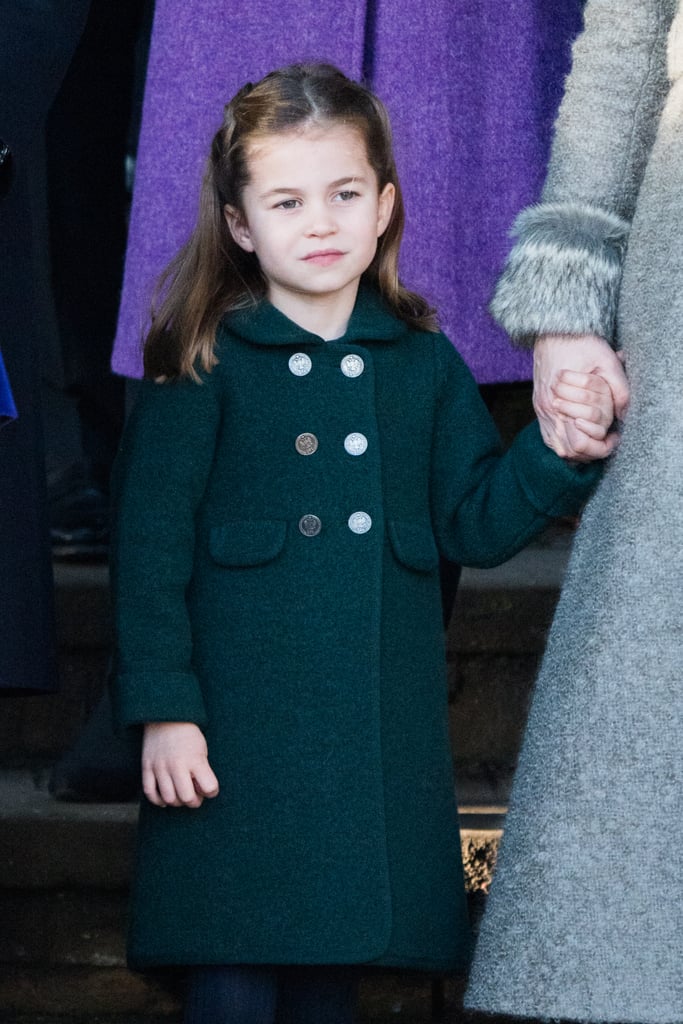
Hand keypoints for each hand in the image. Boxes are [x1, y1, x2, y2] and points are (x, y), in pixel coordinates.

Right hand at [142, 722, 219, 808]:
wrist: (166, 717)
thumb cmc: (188, 735)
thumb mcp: (202, 750)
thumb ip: (202, 771)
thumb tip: (199, 793)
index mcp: (196, 759)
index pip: (209, 788)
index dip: (212, 791)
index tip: (210, 788)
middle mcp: (177, 765)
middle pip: (187, 798)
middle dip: (194, 801)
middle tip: (195, 796)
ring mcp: (160, 767)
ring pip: (168, 798)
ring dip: (177, 802)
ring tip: (181, 795)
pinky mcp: (147, 767)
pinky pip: (149, 792)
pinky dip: (157, 800)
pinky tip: (164, 799)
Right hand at [534, 333, 629, 460]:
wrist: (553, 330)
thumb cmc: (581, 343)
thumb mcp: (607, 361)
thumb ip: (619, 390)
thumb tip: (623, 416)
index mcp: (561, 401)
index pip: (580, 444)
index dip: (601, 447)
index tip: (614, 437)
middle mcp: (547, 410)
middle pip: (568, 451)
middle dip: (591, 451)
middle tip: (607, 440)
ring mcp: (540, 410)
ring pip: (557, 448)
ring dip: (577, 448)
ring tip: (595, 439)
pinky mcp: (538, 407)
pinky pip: (549, 437)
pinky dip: (564, 441)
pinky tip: (578, 433)